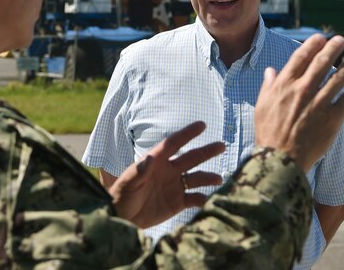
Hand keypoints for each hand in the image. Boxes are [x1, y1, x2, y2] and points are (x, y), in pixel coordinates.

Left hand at [109, 121, 224, 227]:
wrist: (123, 218)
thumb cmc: (121, 196)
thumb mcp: (127, 183)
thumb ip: (139, 171)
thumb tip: (149, 158)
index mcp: (156, 161)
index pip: (174, 144)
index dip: (187, 134)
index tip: (202, 125)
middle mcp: (168, 170)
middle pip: (191, 158)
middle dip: (206, 152)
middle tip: (222, 145)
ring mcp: (174, 186)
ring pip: (196, 178)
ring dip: (208, 177)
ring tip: (219, 179)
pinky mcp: (177, 202)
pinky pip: (194, 198)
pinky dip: (203, 198)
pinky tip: (209, 200)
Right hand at [255, 34, 343, 171]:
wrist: (280, 159)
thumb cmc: (268, 133)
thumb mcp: (262, 106)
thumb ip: (268, 86)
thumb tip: (271, 71)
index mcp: (284, 85)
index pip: (301, 57)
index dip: (312, 44)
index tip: (320, 37)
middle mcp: (303, 90)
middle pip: (322, 62)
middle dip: (334, 47)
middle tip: (341, 40)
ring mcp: (319, 103)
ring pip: (338, 78)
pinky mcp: (332, 118)